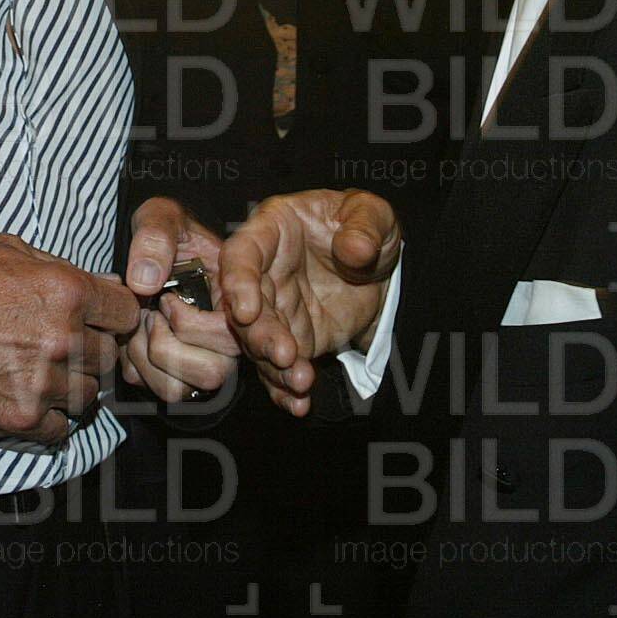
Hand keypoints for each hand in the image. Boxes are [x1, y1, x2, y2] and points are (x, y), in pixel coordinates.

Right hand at [0, 235, 140, 445]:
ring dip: (72, 385)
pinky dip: (48, 418)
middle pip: (108, 356)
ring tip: (44, 373)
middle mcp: (64, 339)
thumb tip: (102, 282)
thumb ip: (62, 268)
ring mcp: (44, 382)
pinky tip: (30, 398)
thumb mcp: (11, 250)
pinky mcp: (21, 416)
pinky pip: (58, 428)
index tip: (101, 319)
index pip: (125, 313)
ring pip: (88, 395)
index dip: (113, 315)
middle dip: (91, 350)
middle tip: (64, 345)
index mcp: (69, 293)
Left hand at [119, 198, 238, 403]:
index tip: (165, 303)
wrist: (149, 252)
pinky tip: (134, 337)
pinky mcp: (182, 375)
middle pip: (214, 373)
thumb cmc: (163, 232)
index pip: (238, 333)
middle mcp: (230, 336)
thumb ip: (156, 236)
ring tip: (141, 322)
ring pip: (185, 390)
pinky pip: (163, 391)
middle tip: (151, 311)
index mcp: (237, 298)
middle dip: (169, 344)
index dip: (199, 327)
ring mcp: (207, 358)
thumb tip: (144, 281)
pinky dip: (139, 368)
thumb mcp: (162, 216)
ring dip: (150, 359)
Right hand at [221, 190, 401, 416]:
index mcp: (272, 230)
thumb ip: (364, 226)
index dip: (237, 282)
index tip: (245, 310)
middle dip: (258, 334)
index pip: (241, 253)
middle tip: (282, 354)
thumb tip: (354, 250)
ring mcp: (274, 309)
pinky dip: (284, 389)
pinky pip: (278, 368)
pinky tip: (298, 403)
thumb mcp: (373, 214)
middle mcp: (263, 272)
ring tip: (300, 382)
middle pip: (243, 306)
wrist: (379, 269)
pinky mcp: (291, 339)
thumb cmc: (364, 227)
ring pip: (257, 342)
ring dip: (273, 366)